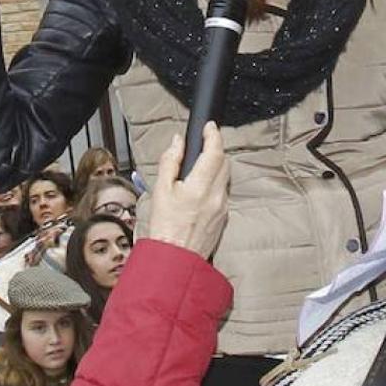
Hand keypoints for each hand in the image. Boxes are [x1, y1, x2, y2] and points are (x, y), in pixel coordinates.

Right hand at [144, 124, 230, 259]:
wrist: (176, 258)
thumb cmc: (165, 227)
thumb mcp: (160, 190)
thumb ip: (170, 162)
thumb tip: (178, 142)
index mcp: (199, 187)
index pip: (215, 152)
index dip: (213, 135)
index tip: (209, 127)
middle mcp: (216, 196)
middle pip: (224, 162)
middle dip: (215, 149)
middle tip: (202, 143)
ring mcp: (223, 207)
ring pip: (225, 177)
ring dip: (216, 166)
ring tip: (200, 165)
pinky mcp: (224, 216)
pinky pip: (223, 192)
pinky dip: (215, 183)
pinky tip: (201, 188)